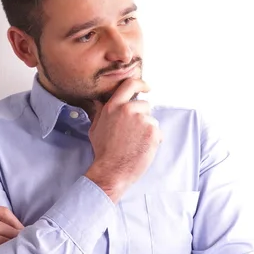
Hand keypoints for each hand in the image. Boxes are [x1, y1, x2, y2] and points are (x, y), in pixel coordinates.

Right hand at [85, 78, 161, 201]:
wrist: (112, 170)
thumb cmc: (103, 151)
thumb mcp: (96, 128)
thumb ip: (100, 112)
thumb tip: (98, 101)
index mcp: (114, 107)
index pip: (129, 85)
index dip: (141, 84)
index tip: (146, 87)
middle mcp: (128, 110)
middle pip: (145, 105)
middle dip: (143, 117)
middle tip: (134, 133)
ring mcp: (142, 120)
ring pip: (152, 120)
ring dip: (148, 130)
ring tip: (136, 143)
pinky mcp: (152, 131)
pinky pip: (158, 132)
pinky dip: (154, 140)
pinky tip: (143, 148)